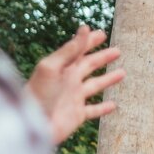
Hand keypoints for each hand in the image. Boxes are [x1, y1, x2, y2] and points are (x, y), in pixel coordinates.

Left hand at [27, 26, 125, 144]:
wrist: (31, 124)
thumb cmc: (38, 93)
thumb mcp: (52, 67)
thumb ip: (70, 50)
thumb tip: (85, 28)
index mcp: (62, 67)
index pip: (79, 50)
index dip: (90, 41)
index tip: (102, 33)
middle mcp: (69, 80)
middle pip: (89, 66)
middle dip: (103, 57)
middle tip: (117, 50)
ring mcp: (74, 98)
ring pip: (95, 86)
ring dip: (108, 79)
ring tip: (122, 73)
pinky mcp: (77, 115)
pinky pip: (94, 110)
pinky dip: (104, 108)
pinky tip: (114, 105)